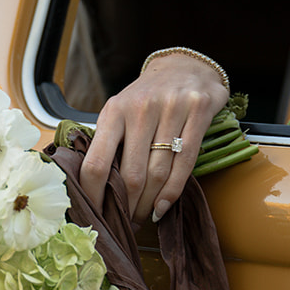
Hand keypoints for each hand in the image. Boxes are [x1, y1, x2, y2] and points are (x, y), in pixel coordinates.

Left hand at [78, 53, 228, 224]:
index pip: (96, 162)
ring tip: (142, 217)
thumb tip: (91, 188)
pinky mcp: (198, 111)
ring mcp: (171, 108)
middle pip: (131, 174)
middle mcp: (140, 108)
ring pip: (158, 172)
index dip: (93, 195)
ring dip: (148, 203)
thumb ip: (108, 143)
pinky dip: (172, 191)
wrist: (183, 66)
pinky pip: (185, 162)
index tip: (93, 215)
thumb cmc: (145, 98)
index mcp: (113, 111)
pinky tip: (162, 206)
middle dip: (126, 206)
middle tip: (124, 223)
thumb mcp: (119, 112)